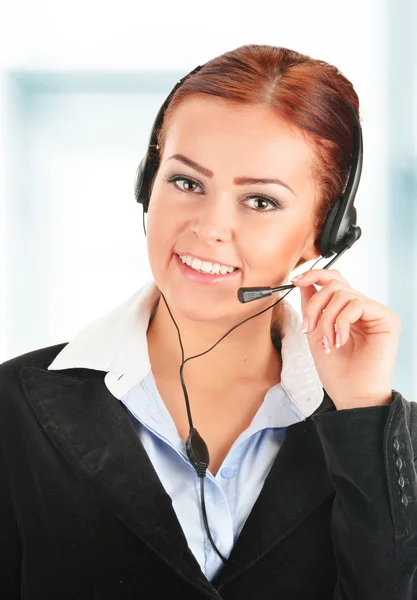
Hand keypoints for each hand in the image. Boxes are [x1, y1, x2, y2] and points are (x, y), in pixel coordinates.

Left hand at [290, 269, 400, 409]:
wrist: (351, 394)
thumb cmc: (336, 371)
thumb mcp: (315, 333)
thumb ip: (311, 306)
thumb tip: (304, 281)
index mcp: (346, 310)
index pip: (333, 280)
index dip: (314, 275)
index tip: (296, 280)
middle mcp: (362, 308)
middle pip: (335, 283)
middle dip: (315, 304)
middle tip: (308, 328)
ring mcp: (375, 312)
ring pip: (342, 294)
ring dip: (327, 319)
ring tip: (327, 343)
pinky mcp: (387, 318)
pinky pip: (356, 304)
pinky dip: (341, 323)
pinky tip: (340, 342)